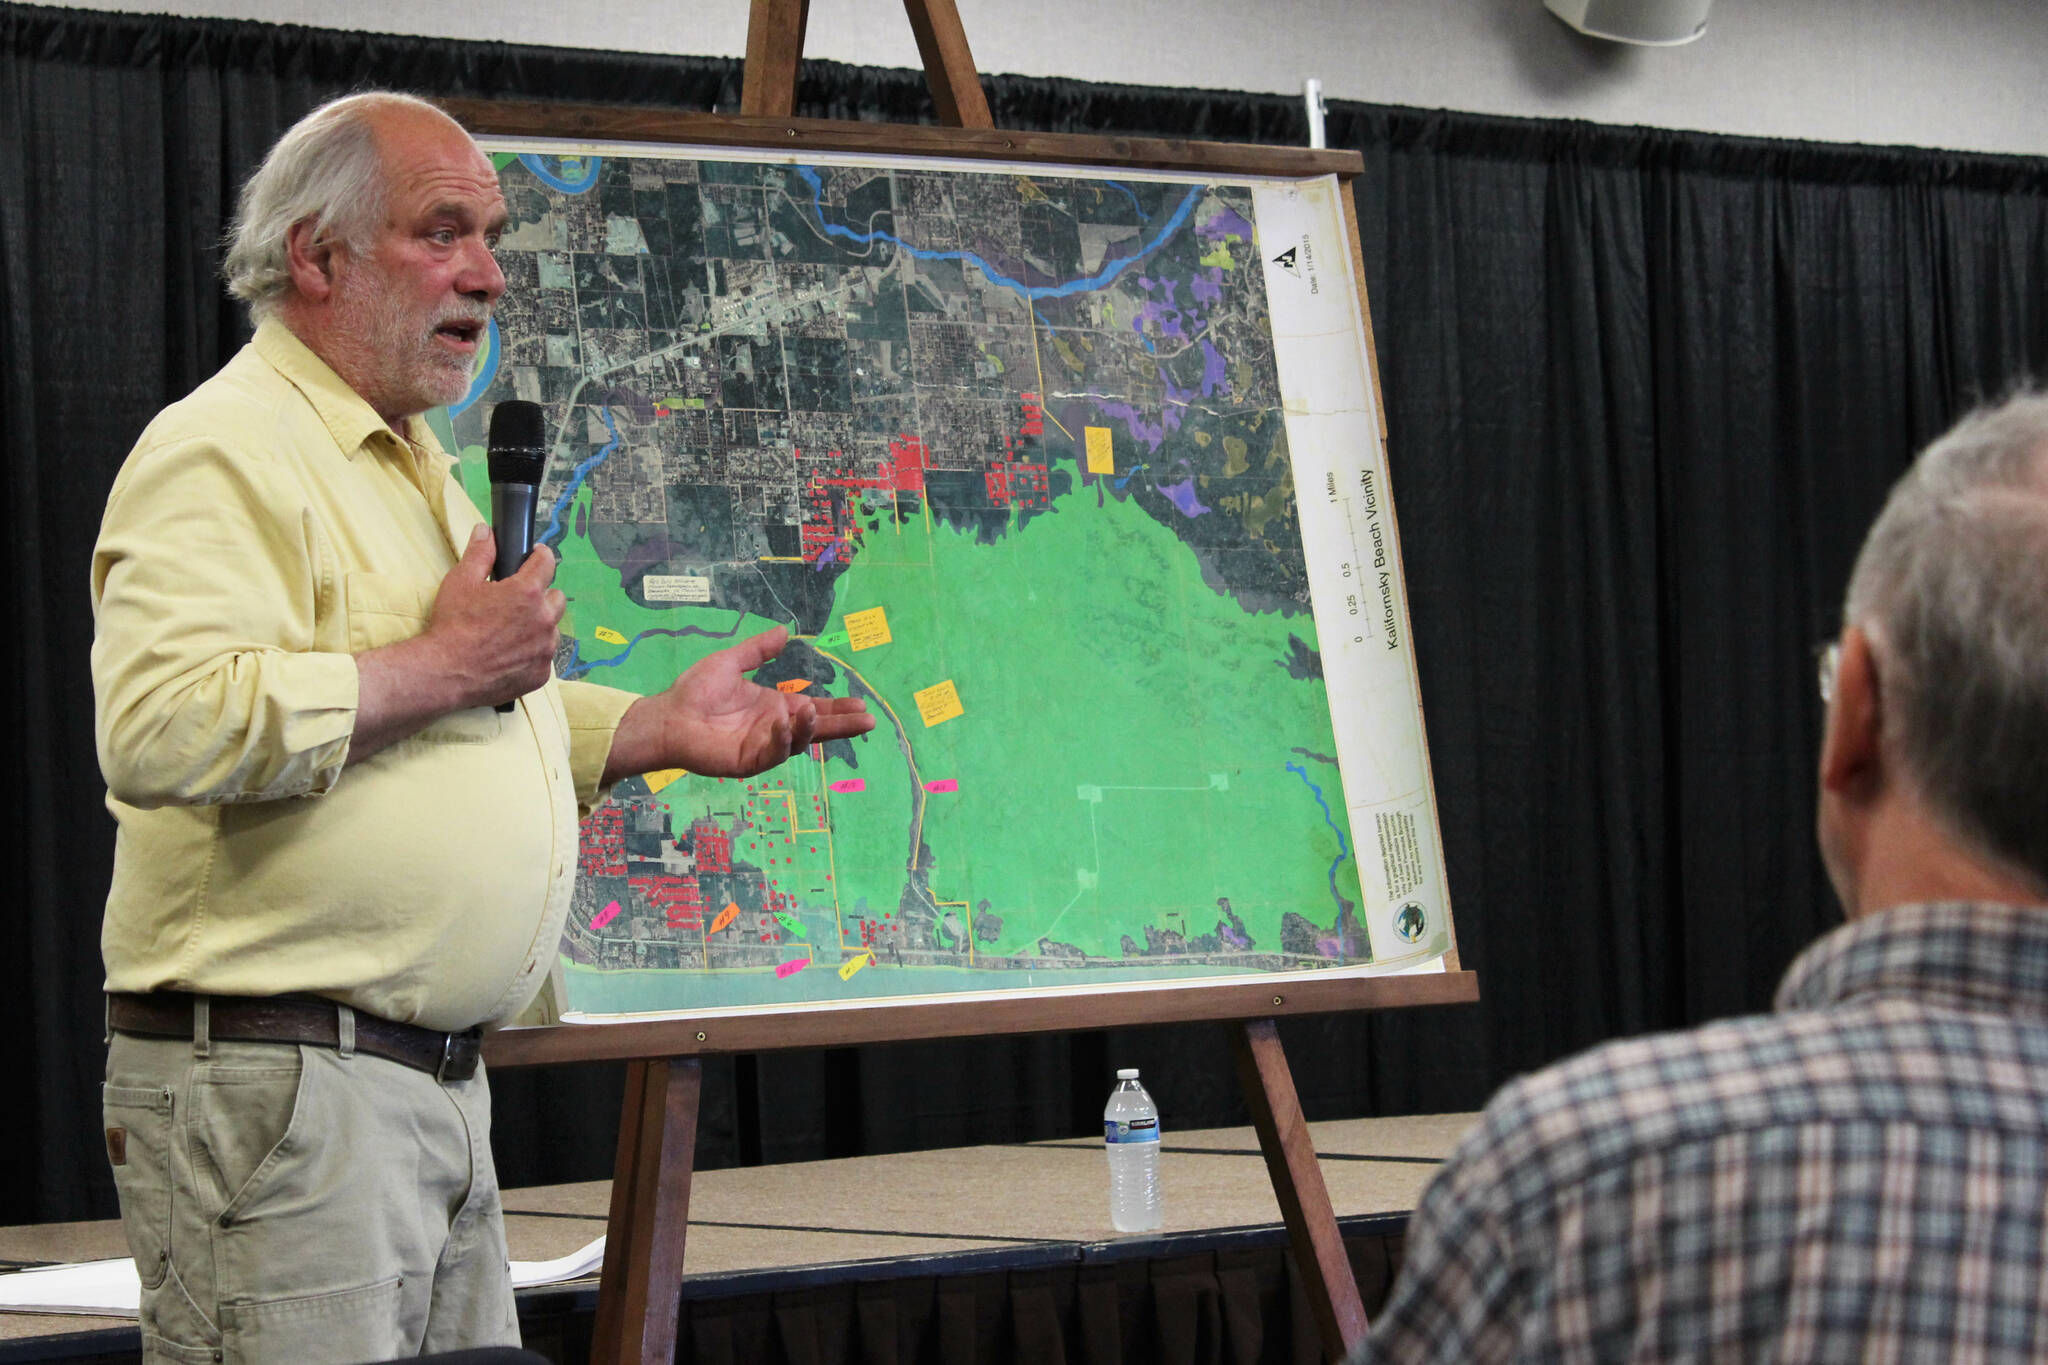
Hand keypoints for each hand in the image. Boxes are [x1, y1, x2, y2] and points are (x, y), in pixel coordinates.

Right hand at [422, 523, 565, 709]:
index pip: (547, 562)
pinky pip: (544, 657)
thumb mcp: (461, 582)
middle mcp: (544, 619)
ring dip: (538, 626)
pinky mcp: (541, 673)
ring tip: (511, 631)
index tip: (535, 556)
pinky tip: (510, 654)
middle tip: (517, 602)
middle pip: (556, 598)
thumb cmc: (453, 625)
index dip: (540, 556)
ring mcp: (545, 649)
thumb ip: (480, 553)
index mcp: (528, 592)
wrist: (445, 672)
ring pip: (552, 629)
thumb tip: (486, 531)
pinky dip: (531, 653)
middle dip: (541, 596)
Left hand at [607, 625, 875, 781]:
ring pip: (798, 742)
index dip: (838, 708)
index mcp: (775, 707)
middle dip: (842, 726)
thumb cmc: (696, 691)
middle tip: (868, 721)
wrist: (668, 716)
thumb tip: (785, 631)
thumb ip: (759, 650)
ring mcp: (764, 747)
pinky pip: (773, 753)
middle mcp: (775, 729)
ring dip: (810, 729)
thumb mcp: (731, 662)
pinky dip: (783, 738)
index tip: (861, 704)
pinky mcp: (749, 762)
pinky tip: (786, 721)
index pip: (815, 709)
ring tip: (814, 711)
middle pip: (816, 730)